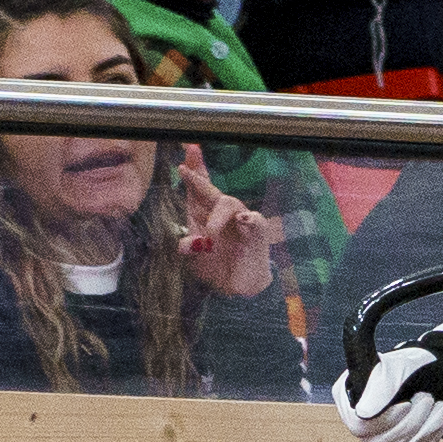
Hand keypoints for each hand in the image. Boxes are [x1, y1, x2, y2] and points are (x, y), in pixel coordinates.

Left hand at [174, 151, 280, 299]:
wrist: (240, 286)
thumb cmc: (217, 266)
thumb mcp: (197, 258)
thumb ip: (190, 247)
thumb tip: (184, 245)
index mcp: (204, 214)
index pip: (198, 189)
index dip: (193, 170)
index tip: (185, 154)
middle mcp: (222, 212)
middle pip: (210, 190)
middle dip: (198, 177)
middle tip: (184, 171)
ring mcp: (241, 219)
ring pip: (228, 203)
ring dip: (216, 218)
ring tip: (210, 235)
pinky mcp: (258, 231)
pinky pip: (255, 220)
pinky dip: (249, 219)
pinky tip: (242, 220)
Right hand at [336, 335, 442, 441]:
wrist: (429, 373)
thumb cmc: (408, 367)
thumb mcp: (396, 369)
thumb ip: (380, 387)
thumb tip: (363, 414)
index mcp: (349, 401)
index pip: (358, 425)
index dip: (385, 419)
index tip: (407, 405)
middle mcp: (359, 425)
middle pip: (382, 441)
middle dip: (412, 420)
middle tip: (427, 397)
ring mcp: (378, 440)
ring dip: (427, 426)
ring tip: (440, 405)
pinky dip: (433, 436)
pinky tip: (441, 418)